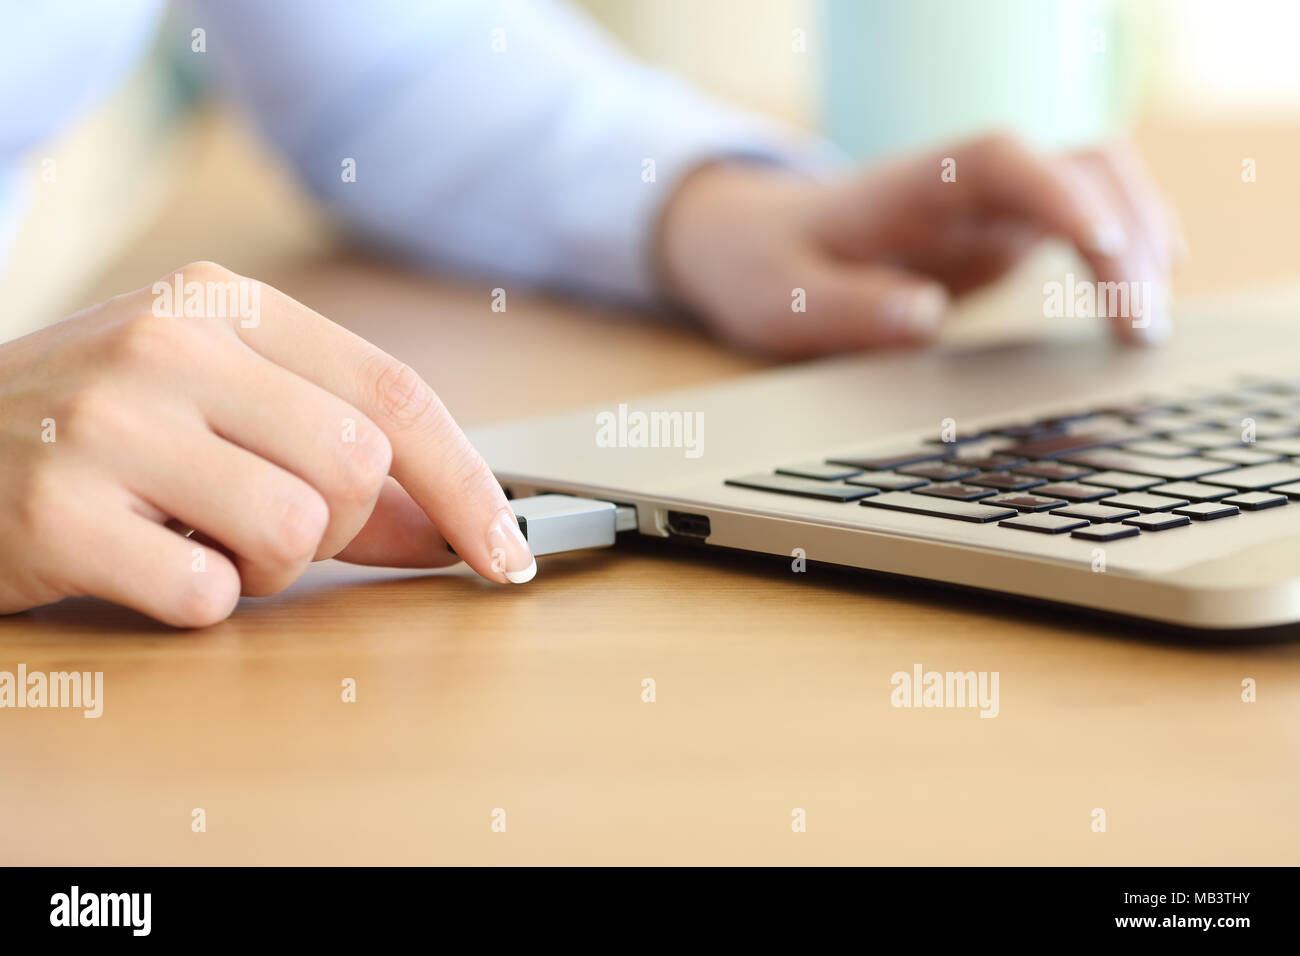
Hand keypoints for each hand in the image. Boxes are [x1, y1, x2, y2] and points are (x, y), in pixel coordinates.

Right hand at [0, 262, 533, 626]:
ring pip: (297, 532)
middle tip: (264, 521)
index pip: (397, 394)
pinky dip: (197, 599)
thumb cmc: (99, 430)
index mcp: (227, 303)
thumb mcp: (221, 413)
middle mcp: (170, 340)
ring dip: (265, 566)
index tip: (507, 551)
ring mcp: (108, 420)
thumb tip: (459, 528)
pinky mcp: (57, 508)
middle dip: (340, 527)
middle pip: (359, 467)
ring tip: (194, 533)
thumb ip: (344, 462)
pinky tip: (142, 559)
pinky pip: (209, 593)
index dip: (470, 484)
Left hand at [656, 132, 1182, 355]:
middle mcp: (967, 180)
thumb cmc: (771, 270)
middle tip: (1134, 326)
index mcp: (912, 182)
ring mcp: (996, 201)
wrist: (763, 247)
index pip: (999, 158)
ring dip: (1139, 242)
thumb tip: (924, 319)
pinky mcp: (1010, 230)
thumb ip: (849, 309)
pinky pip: (1091, 221)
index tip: (1101, 243)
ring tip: (1145, 330)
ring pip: (1099, 185)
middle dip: (1123, 232)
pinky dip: (1127, 252)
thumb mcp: (786, 301)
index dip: (1057, 192)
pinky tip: (1142, 302)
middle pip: (1075, 166)